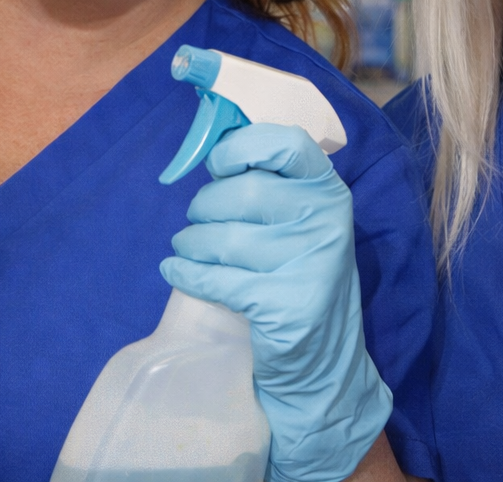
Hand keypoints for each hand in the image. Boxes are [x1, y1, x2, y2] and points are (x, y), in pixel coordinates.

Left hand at [161, 123, 391, 481]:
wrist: (321, 359)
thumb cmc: (297, 273)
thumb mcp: (298, 221)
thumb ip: (268, 185)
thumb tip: (209, 150)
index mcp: (327, 189)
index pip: (286, 143)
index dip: (241, 149)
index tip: (219, 166)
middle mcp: (326, 221)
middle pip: (243, 194)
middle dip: (204, 207)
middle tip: (197, 221)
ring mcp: (311, 264)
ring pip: (224, 239)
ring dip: (190, 243)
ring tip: (186, 248)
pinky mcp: (287, 304)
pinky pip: (216, 279)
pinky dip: (185, 273)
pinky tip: (175, 270)